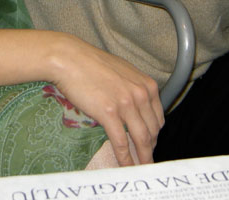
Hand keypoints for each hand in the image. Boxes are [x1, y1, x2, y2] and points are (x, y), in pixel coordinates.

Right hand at [50, 36, 162, 165]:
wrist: (70, 58)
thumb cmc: (91, 63)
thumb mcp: (122, 72)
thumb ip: (133, 88)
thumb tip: (136, 106)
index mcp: (146, 84)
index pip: (158, 117)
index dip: (155, 134)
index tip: (151, 144)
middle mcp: (141, 94)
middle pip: (152, 130)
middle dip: (150, 148)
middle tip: (145, 160)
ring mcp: (126, 104)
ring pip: (141, 139)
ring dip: (143, 158)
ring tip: (141, 169)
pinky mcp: (109, 113)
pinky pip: (121, 142)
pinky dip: (126, 158)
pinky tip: (126, 166)